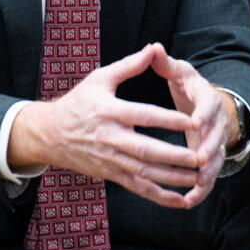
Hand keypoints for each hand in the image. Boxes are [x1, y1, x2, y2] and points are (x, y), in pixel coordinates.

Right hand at [11, 44, 201, 208]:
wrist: (51, 135)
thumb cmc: (78, 103)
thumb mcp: (99, 79)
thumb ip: (129, 66)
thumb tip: (152, 49)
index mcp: (109, 111)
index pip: (143, 116)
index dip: (168, 119)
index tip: (192, 121)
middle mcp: (110, 138)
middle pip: (146, 150)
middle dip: (173, 156)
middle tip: (198, 157)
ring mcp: (111, 160)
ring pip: (145, 173)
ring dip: (172, 178)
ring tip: (196, 177)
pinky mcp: (111, 175)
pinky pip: (138, 188)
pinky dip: (160, 196)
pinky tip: (180, 199)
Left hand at [149, 43, 229, 208]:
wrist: (205, 102)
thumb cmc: (187, 85)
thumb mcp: (179, 72)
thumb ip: (166, 63)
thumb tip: (153, 47)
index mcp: (207, 97)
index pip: (209, 104)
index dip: (203, 114)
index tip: (195, 122)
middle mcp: (216, 121)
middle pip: (216, 136)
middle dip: (208, 148)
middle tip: (198, 159)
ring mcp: (215, 141)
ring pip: (215, 160)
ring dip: (207, 174)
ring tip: (195, 186)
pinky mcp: (209, 157)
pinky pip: (208, 176)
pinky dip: (201, 189)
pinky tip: (188, 201)